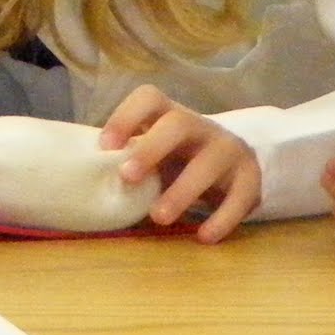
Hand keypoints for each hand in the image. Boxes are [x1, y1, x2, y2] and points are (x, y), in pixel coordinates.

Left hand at [100, 85, 262, 242]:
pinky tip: (203, 236)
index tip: (105, 147)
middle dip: (152, 149)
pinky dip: (222, 217)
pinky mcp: (250, 178)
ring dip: (182, 190)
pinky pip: (240, 196)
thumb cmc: (178, 160)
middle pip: (178, 123)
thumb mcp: (155, 154)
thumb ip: (129, 161)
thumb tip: (83, 183)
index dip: (125, 117)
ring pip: (210, 162)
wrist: (233, 166)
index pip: (149, 98)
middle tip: (126, 177)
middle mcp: (200, 127)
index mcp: (170, 116)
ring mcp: (228, 150)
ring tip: (158, 217)